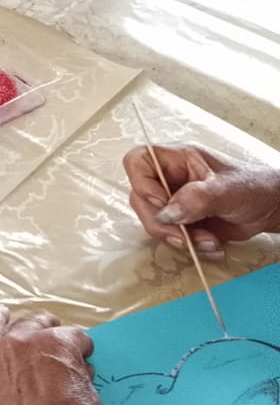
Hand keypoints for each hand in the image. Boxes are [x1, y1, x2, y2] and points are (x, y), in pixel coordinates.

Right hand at [123, 143, 279, 259]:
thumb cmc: (253, 187)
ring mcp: (174, 200)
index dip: (142, 183)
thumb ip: (196, 198)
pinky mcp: (182, 220)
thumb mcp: (227, 189)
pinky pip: (171, 235)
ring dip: (178, 237)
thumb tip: (167, 213)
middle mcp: (170, 178)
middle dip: (161, 222)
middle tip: (183, 236)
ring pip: (153, 220)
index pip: (138, 161)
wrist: (271, 209)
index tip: (163, 204)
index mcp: (177, 158)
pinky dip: (190, 246)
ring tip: (208, 241)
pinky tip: (211, 244)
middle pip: (141, 197)